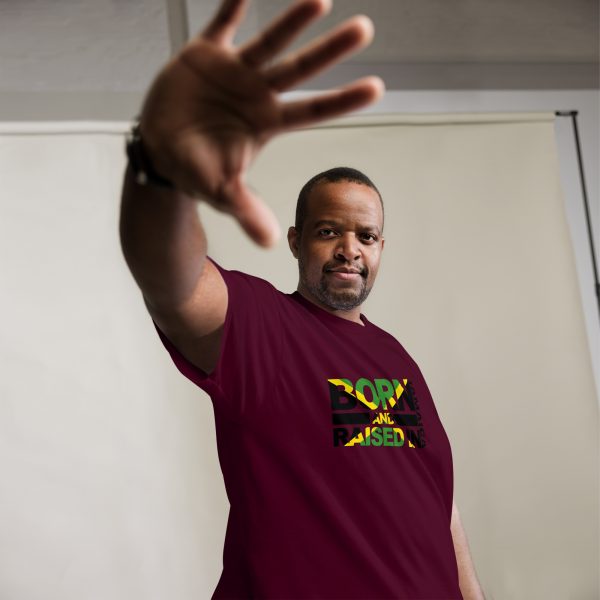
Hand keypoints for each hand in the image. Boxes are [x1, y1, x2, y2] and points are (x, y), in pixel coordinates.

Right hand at [138, 0, 383, 246]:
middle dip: (330, 51)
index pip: (312, 111)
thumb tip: (270, 242)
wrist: (160, 149)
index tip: (377, 88)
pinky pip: (221, 23)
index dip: (342, 101)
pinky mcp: (204, 54)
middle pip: (300, 70)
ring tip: (320, 0)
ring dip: (293, 21)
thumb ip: (246, 210)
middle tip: (365, 30)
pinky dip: (233, 5)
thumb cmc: (196, 170)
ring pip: (269, 41)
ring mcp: (233, 71)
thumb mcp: (221, 192)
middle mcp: (257, 93)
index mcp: (267, 123)